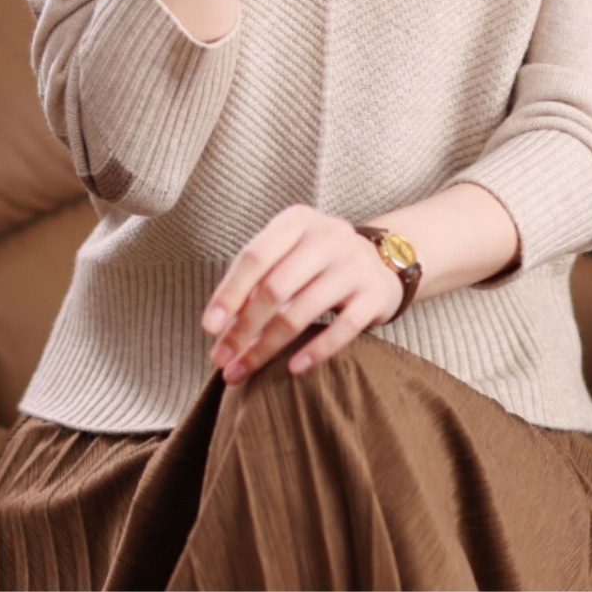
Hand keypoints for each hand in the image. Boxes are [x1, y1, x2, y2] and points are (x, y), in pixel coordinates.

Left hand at [201, 204, 404, 383]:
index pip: (255, 257)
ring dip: (267, 346)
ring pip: (303, 311)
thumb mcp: (288, 254)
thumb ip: (255, 281)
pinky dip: (315, 351)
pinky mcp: (375, 294)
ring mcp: (355, 264)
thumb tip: (219, 329)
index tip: (209, 328)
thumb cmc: (317, 262)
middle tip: (222, 359)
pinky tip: (292, 369)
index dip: (229, 294)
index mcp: (297, 221)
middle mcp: (329, 236)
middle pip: (276, 288)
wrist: (382, 262)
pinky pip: (342, 328)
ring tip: (244, 370)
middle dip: (243, 328)